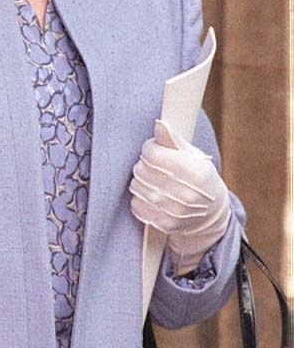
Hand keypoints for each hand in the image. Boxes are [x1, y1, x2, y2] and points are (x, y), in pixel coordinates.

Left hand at [129, 119, 231, 268]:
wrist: (210, 212)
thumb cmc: (199, 177)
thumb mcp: (193, 156)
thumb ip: (173, 139)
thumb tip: (159, 124)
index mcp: (196, 173)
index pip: (153, 153)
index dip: (151, 148)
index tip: (156, 150)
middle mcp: (186, 194)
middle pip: (142, 169)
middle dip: (145, 163)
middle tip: (156, 166)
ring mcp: (174, 212)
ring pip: (136, 185)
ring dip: (141, 179)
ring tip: (155, 179)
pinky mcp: (164, 223)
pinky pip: (135, 204)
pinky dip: (140, 197)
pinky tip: (153, 194)